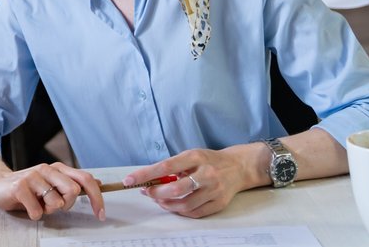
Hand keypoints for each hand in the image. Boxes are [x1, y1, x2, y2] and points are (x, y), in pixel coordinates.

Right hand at [0, 162, 104, 221]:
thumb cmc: (28, 187)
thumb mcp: (52, 184)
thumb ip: (72, 182)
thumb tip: (98, 183)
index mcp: (58, 168)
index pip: (85, 179)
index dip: (97, 197)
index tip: (100, 214)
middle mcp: (47, 169)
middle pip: (74, 191)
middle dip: (67, 204)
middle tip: (53, 205)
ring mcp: (33, 176)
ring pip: (56, 203)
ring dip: (48, 210)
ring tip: (37, 204)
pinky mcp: (20, 187)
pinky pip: (37, 211)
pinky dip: (34, 214)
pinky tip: (27, 207)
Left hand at [125, 147, 254, 217]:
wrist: (238, 167)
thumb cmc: (209, 160)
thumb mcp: (190, 155)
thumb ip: (172, 166)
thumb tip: (149, 179)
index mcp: (195, 157)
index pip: (165, 167)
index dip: (145, 175)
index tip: (130, 180)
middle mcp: (206, 174)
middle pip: (175, 189)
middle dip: (156, 193)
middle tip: (147, 192)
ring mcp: (214, 190)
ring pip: (184, 204)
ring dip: (166, 204)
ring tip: (159, 199)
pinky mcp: (219, 203)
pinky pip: (195, 213)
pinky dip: (180, 211)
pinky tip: (173, 205)